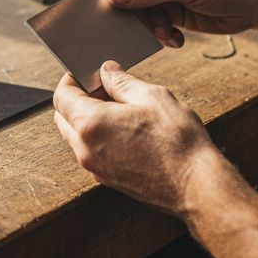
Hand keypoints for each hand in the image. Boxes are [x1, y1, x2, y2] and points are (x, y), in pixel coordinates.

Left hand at [52, 61, 222, 214]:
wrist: (195, 185)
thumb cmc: (177, 141)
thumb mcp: (152, 97)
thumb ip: (122, 82)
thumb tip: (107, 71)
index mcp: (91, 124)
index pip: (62, 96)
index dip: (72, 79)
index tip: (87, 72)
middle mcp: (85, 149)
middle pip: (64, 117)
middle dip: (78, 98)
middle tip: (106, 87)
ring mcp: (95, 168)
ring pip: (76, 136)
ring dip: (88, 118)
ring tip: (120, 108)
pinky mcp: (107, 179)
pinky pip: (91, 152)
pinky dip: (98, 136)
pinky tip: (126, 129)